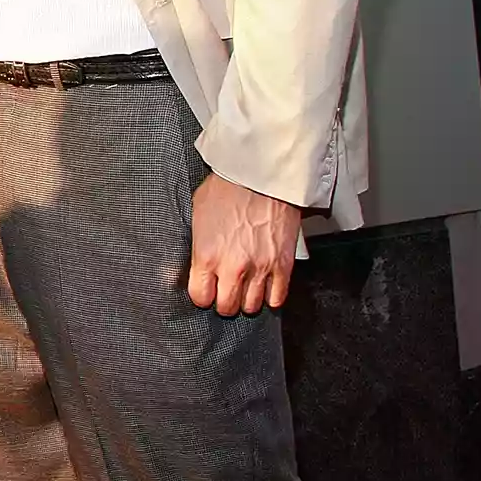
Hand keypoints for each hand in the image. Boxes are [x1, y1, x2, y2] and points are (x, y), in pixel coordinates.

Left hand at [188, 173, 299, 315]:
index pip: (200, 298)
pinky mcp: (283, 265)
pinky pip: (278, 298)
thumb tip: (197, 263)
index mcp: (206, 255)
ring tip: (247, 286)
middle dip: (225, 301)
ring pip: (252, 306)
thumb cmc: (228, 186)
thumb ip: (198, 245)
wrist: (261, 173)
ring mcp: (260, 268)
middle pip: (227, 307)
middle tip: (227, 290)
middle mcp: (232, 267)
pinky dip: (271, 296)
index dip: (203, 295)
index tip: (207, 290)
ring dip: (248, 299)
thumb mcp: (198, 214)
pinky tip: (266, 287)